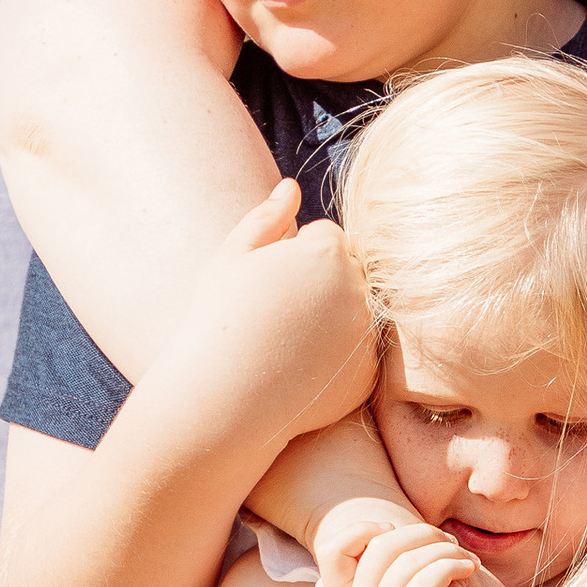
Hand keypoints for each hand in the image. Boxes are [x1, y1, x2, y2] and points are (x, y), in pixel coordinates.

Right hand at [184, 181, 381, 439]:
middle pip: (348, 272)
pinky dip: (336, 358)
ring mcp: (367, 335)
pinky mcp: (368, 375)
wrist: (222, 400)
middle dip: (319, 284)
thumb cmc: (218, 320)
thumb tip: (291, 186)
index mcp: (328, 253)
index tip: (267, 283)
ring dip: (330, 320)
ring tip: (283, 342)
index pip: (327, 237)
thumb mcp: (231, 258)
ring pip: (355, 312)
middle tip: (275, 314)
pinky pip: (357, 354)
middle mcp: (359, 290)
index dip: (293, 256)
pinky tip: (296, 369)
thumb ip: (266, 217)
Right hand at [315, 516, 476, 586]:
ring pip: (407, 563)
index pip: (332, 548)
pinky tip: (467, 570)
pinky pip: (425, 583)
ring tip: (464, 559)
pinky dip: (449, 568)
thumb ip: (379, 581)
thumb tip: (378, 533)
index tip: (394, 532)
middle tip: (446, 542)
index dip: (361, 530)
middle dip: (419, 535)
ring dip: (442, 551)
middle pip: (380, 548)